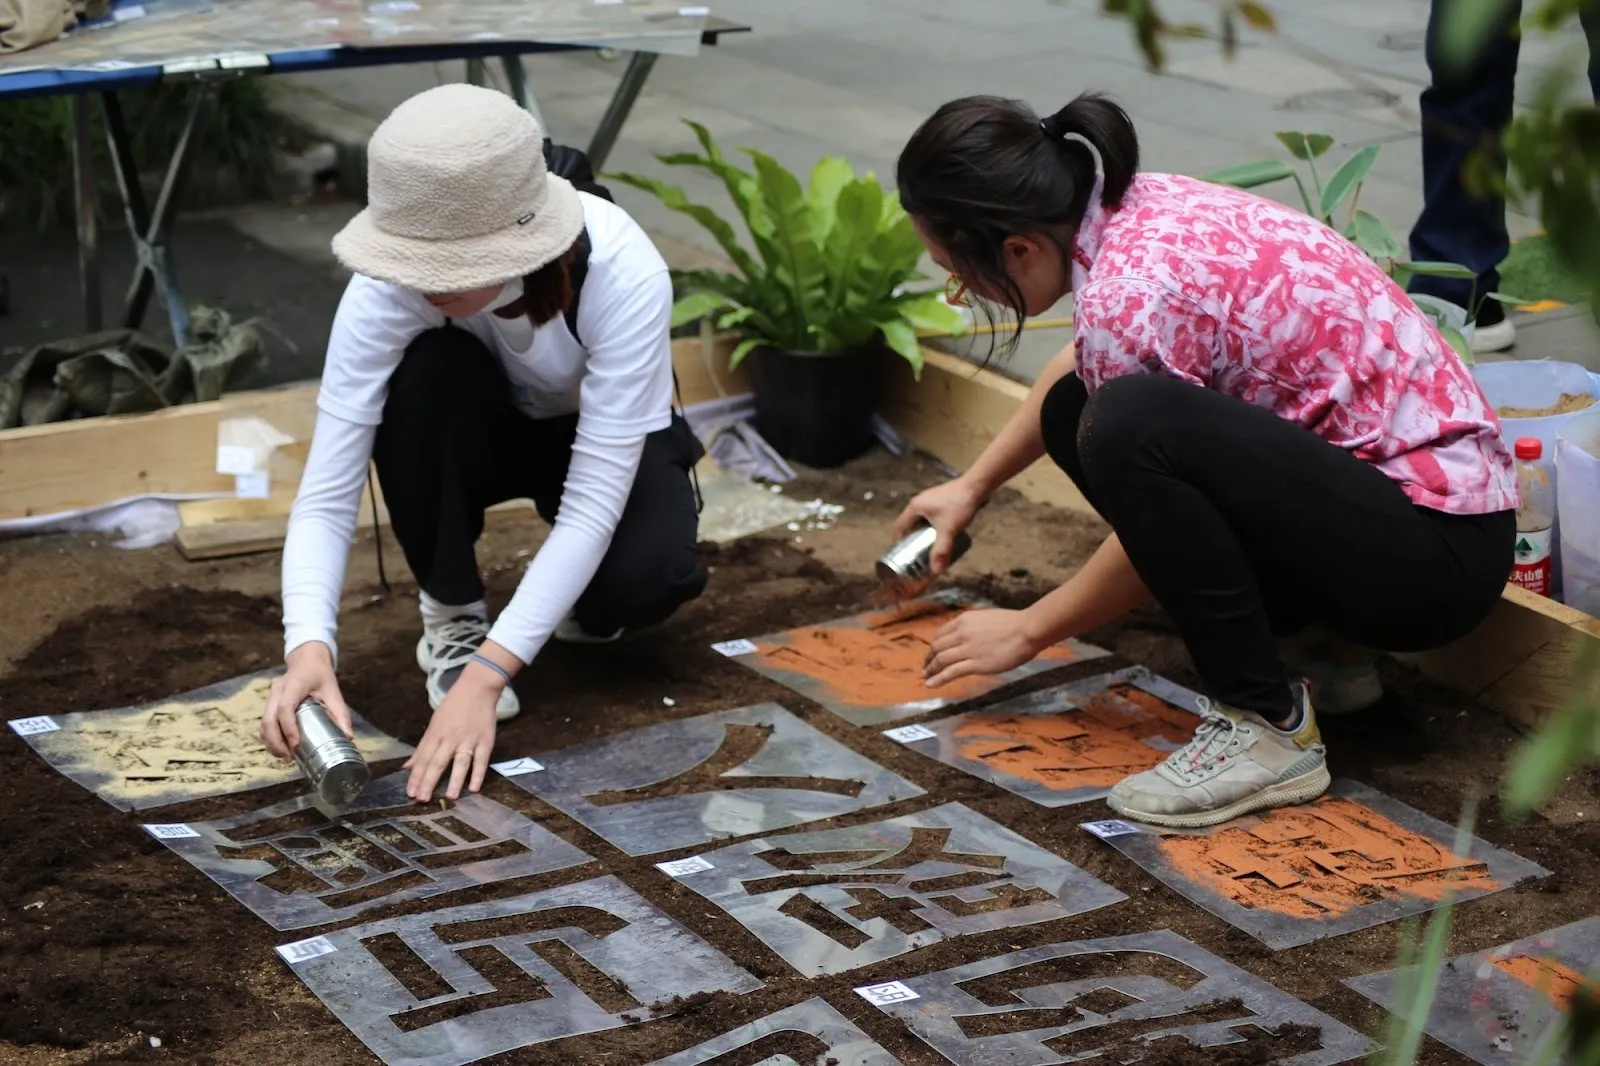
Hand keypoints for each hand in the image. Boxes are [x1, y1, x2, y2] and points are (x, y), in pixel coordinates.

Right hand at [262, 642, 352, 758]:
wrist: (306, 659)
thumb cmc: (320, 674)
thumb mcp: (333, 691)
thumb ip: (340, 713)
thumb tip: (348, 737)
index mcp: (294, 685)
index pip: (285, 708)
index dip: (289, 728)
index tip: (296, 744)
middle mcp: (278, 691)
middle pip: (268, 719)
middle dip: (276, 741)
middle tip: (289, 756)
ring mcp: (271, 696)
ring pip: (263, 723)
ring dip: (271, 742)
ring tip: (284, 756)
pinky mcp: (269, 703)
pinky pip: (264, 723)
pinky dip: (270, 737)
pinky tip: (280, 748)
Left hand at [405, 667, 499, 801]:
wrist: (477, 688)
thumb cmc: (453, 706)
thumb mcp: (434, 724)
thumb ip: (422, 747)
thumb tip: (407, 766)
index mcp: (435, 734)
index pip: (423, 758)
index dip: (416, 777)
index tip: (410, 793)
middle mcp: (450, 738)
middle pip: (437, 762)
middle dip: (428, 782)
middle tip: (422, 799)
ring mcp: (468, 740)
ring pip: (460, 762)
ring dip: (454, 780)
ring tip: (449, 797)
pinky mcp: (485, 741)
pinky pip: (481, 760)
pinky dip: (478, 774)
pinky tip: (474, 788)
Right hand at [893, 476, 984, 575]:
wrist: (976, 486)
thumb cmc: (959, 506)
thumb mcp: (948, 530)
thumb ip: (942, 550)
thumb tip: (936, 571)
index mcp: (914, 507)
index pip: (898, 527)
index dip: (899, 542)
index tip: (904, 555)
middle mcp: (918, 501)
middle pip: (909, 524)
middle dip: (912, 539)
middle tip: (917, 554)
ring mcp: (929, 499)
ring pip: (920, 520)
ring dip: (922, 533)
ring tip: (929, 546)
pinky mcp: (940, 499)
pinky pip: (930, 515)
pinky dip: (931, 526)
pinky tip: (941, 533)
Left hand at [923, 608, 1043, 687]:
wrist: (1027, 630)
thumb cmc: (1014, 624)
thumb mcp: (986, 618)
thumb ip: (973, 627)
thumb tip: (968, 636)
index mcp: (964, 620)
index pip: (940, 633)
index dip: (934, 645)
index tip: (932, 653)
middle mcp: (961, 633)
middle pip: (937, 647)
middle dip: (929, 658)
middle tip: (926, 667)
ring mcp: (967, 649)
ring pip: (941, 660)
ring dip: (931, 670)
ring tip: (926, 677)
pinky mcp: (975, 664)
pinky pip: (951, 672)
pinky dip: (938, 679)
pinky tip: (931, 684)